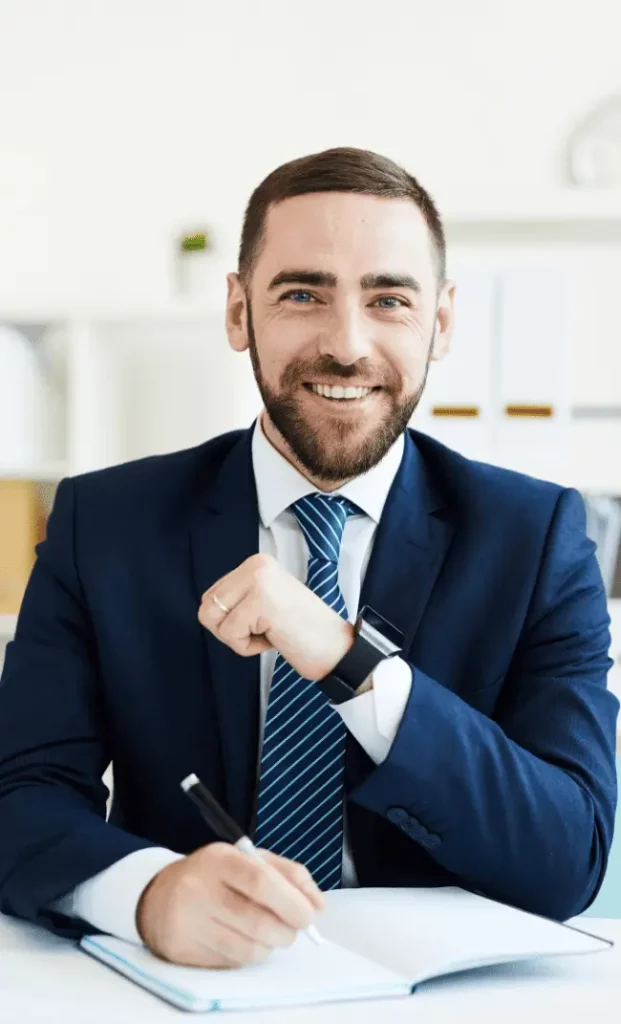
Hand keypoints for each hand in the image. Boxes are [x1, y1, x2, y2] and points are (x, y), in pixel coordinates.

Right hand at [136, 842, 324, 967]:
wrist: (158, 896)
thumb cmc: (214, 876)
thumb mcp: (247, 860)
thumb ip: (287, 874)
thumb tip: (318, 904)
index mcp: (219, 860)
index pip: (260, 881)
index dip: (291, 902)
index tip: (309, 915)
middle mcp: (199, 890)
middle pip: (258, 922)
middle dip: (287, 931)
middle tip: (293, 928)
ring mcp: (189, 923)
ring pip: (248, 949)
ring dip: (270, 946)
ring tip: (268, 933)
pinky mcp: (183, 951)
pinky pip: (231, 962)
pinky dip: (247, 955)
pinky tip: (242, 939)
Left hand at [198, 553, 353, 679]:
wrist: (336, 648)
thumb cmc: (301, 632)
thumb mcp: (265, 602)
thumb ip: (239, 598)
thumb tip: (206, 607)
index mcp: (257, 563)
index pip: (211, 596)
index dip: (230, 622)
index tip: (262, 623)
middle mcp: (256, 565)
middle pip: (207, 607)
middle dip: (229, 630)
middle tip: (264, 631)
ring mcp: (259, 581)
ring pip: (213, 620)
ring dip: (238, 639)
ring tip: (269, 632)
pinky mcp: (260, 601)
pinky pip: (230, 635)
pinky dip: (249, 648)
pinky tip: (275, 638)